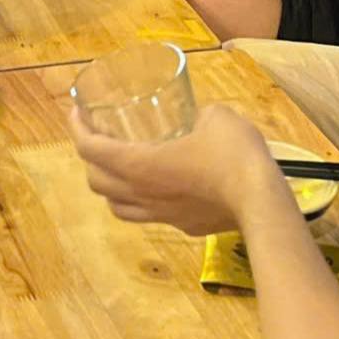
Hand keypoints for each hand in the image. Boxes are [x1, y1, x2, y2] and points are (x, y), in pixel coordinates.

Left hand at [70, 104, 290, 235]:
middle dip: (89, 158)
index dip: (77, 128)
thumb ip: (199, 114)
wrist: (261, 201)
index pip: (90, 149)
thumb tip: (199, 118)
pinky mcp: (182, 226)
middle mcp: (142, 194)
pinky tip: (159, 188)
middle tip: (99, 137)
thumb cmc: (233, 154)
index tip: (77, 112)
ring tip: (119, 168)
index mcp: (140, 164)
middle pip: (96, 181)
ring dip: (110, 186)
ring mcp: (161, 215)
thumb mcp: (215, 116)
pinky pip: (148, 216)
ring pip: (117, 206)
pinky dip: (141, 201)